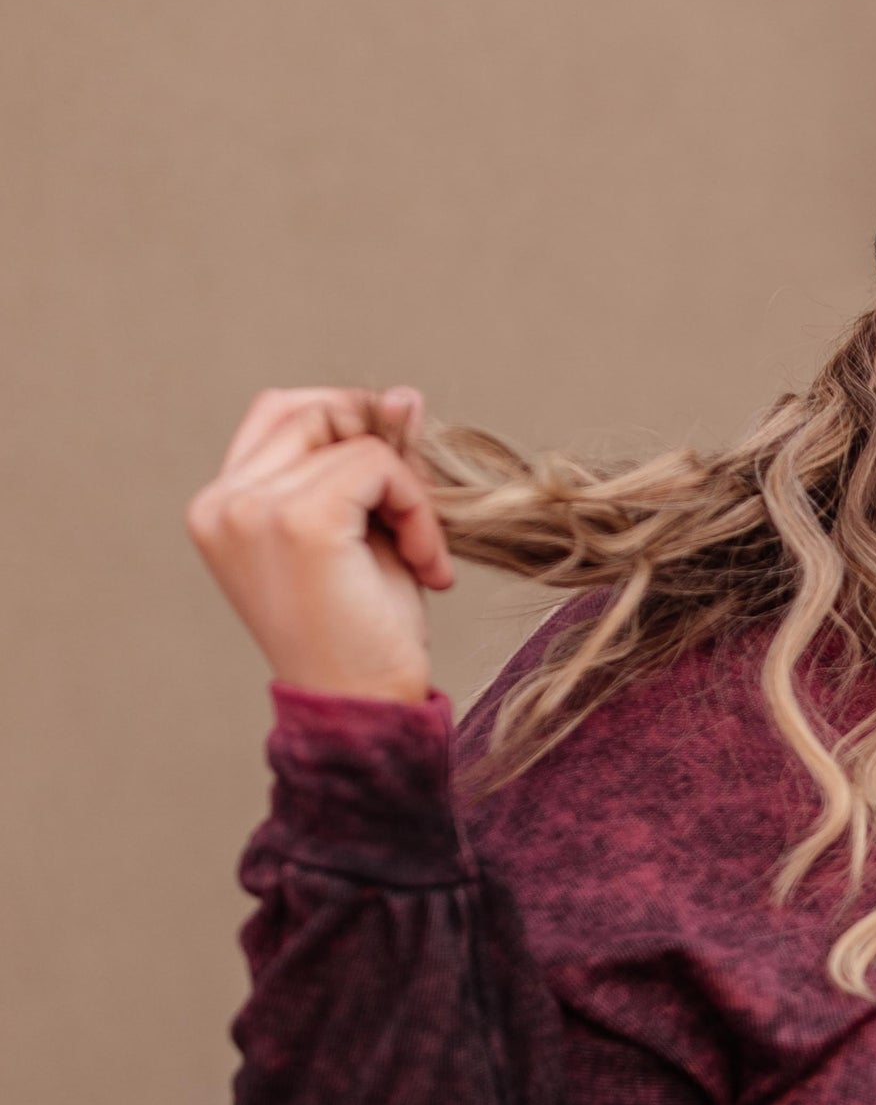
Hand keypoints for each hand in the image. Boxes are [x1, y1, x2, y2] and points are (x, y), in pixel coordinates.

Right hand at [186, 385, 455, 702]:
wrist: (365, 710)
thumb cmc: (364, 636)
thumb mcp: (363, 533)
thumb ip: (372, 463)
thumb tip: (402, 394)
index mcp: (219, 506)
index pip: (282, 413)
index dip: (350, 426)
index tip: (397, 486)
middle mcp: (223, 502)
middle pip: (311, 409)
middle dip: (380, 445)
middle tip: (418, 513)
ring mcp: (253, 508)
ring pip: (353, 437)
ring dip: (409, 489)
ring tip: (422, 553)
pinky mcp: (299, 520)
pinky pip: (377, 465)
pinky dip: (418, 508)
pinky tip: (427, 565)